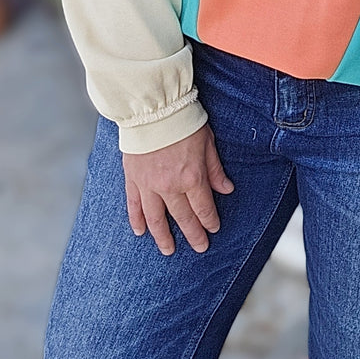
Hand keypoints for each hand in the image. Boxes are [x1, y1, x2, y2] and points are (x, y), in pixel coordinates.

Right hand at [122, 124, 233, 254]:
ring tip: (169, 250)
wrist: (154, 108)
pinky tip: (141, 232)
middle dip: (193, 234)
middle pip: (183, 217)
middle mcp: (170, 186)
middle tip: (199, 247)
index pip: (203, 208)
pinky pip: (134, 205)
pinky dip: (137, 220)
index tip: (213, 229)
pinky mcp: (133, 179)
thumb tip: (226, 189)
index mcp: (192, 177)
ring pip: (156, 219)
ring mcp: (149, 185)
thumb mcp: (207, 142)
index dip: (209, 221)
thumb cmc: (183, 121)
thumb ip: (214, 169)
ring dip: (163, 237)